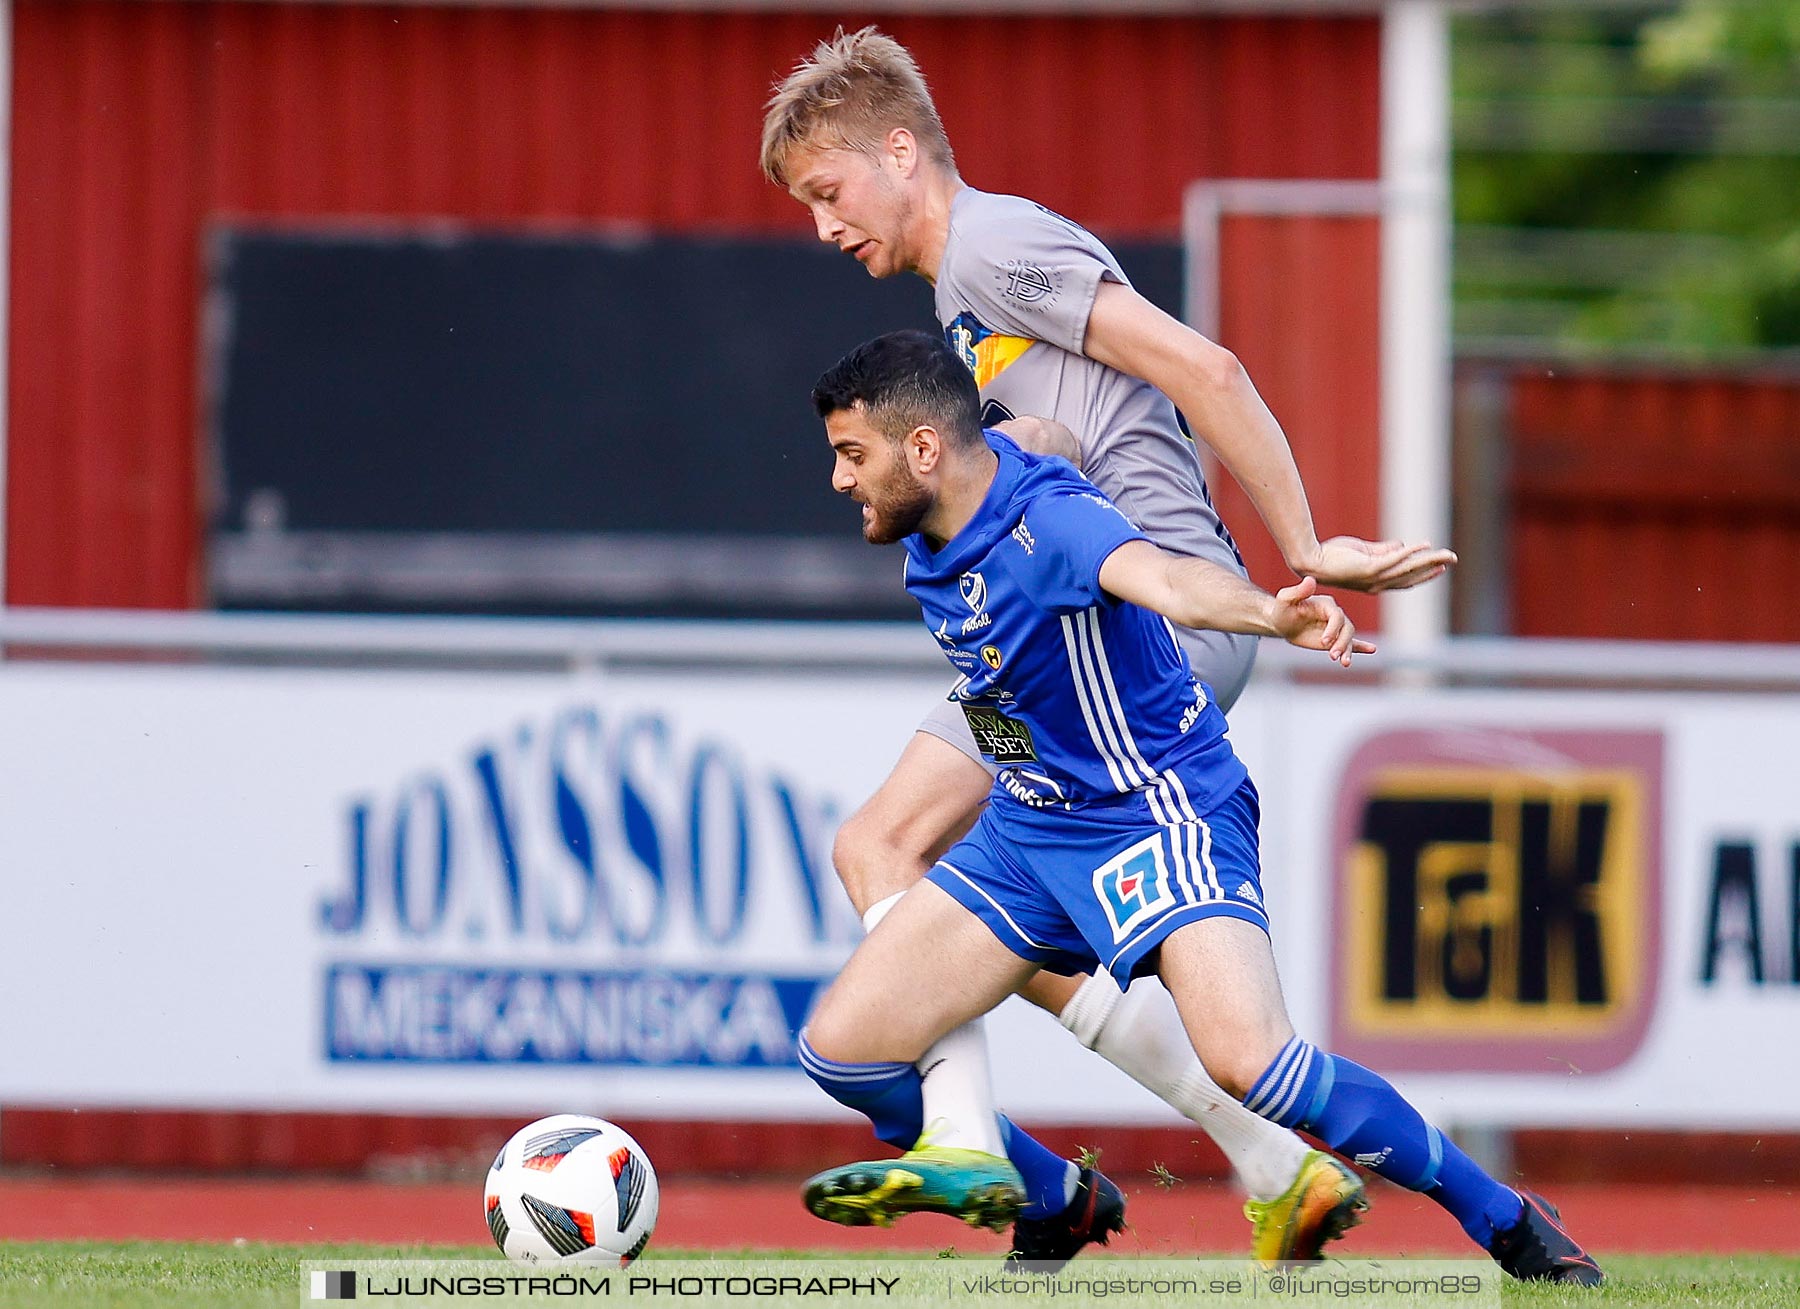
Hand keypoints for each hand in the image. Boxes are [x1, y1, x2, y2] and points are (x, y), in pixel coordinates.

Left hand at [1268, 576, 1375, 666]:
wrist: (1281, 622)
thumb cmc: (1282, 609)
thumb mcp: (1285, 599)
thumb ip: (1298, 591)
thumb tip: (1310, 580)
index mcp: (1327, 604)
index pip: (1337, 616)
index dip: (1333, 629)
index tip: (1323, 642)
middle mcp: (1335, 615)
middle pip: (1347, 628)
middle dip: (1342, 643)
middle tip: (1332, 655)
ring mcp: (1336, 628)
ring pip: (1349, 638)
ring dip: (1348, 650)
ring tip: (1344, 663)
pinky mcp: (1334, 639)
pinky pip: (1351, 642)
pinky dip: (1361, 647)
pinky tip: (1372, 650)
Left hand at [1290, 536, 1456, 592]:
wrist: (1313, 560)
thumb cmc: (1334, 556)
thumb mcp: (1363, 552)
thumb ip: (1383, 550)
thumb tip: (1403, 544)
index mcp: (1378, 581)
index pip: (1406, 579)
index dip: (1425, 572)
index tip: (1442, 566)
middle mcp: (1379, 583)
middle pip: (1413, 577)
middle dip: (1434, 568)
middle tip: (1453, 560)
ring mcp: (1374, 577)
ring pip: (1408, 569)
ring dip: (1429, 561)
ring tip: (1447, 554)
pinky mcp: (1369, 567)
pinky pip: (1394, 559)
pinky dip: (1410, 552)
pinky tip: (1424, 544)